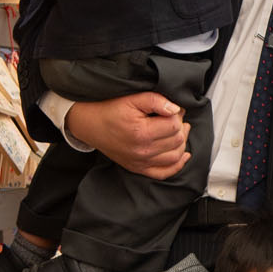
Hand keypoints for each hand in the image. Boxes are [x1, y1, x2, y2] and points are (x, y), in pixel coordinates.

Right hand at [65, 92, 189, 179]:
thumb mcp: (132, 99)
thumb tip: (175, 109)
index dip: (178, 114)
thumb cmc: (109, 110)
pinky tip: (183, 154)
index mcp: (141, 133)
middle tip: (174, 117)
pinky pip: (164, 172)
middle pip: (177, 141)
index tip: (173, 109)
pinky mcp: (138, 168)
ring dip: (181, 143)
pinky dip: (177, 165)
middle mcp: (142, 151)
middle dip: (180, 127)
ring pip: (175, 156)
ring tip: (177, 130)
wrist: (90, 124)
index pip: (174, 125)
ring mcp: (141, 162)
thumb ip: (156, 101)